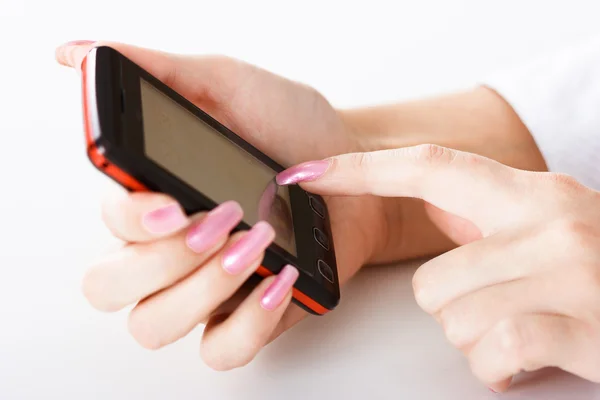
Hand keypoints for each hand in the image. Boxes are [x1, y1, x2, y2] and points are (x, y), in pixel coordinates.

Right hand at [56, 40, 385, 369]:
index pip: (110, 225)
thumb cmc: (292, 127)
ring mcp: (208, 287)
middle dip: (158, 261)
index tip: (174, 203)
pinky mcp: (251, 315)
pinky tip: (278, 281)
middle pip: (111, 287)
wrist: (357, 166)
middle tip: (217, 222)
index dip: (131, 221)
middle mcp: (171, 249)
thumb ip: (161, 72)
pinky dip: (246, 324)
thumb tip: (76, 54)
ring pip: (153, 325)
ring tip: (254, 244)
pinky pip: (221, 350)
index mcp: (156, 196)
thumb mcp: (231, 86)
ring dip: (198, 290)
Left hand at [277, 144, 599, 391]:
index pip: (430, 167)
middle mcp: (550, 222)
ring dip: (479, 338)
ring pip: (453, 320)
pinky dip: (500, 367)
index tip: (307, 172)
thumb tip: (426, 194)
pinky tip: (534, 354)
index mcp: (533, 193)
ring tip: (525, 327)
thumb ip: (486, 211)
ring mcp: (567, 273)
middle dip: (453, 307)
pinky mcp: (578, 326)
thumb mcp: (550, 225)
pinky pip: (489, 354)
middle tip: (503, 304)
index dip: (362, 170)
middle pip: (430, 279)